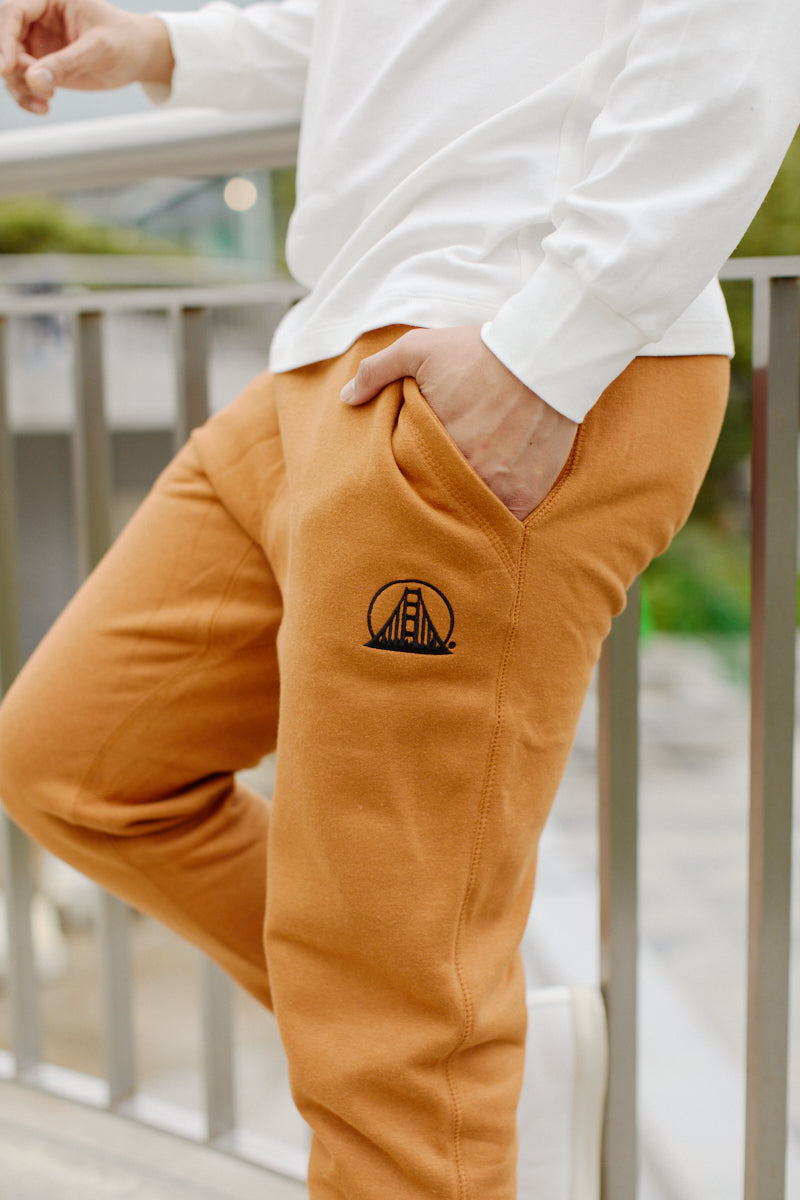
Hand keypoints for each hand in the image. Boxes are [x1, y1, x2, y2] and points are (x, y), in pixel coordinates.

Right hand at [0, 0, 172, 114]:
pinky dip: (27, 97)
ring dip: (20, 87)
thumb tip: (34, 81)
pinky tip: (43, 107)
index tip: (7, 69)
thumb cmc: (124, 41)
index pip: (13, 12)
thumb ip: (67, 63)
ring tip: (46, 100)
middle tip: (38, 88)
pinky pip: (22, 81)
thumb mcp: (99, 49)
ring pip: (11, 64)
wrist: (138, 55)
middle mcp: (38, 18)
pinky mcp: (43, 64)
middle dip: (15, 68)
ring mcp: (37, 42)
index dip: (4, 39)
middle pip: (7, 40)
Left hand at [340, 327, 578, 519]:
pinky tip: (496, 494)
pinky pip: (509, 516)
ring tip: (468, 494)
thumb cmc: (479, 351)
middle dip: (439, 494)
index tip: (414, 472)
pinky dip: (503, 509)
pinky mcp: (529, 493)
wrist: (544, 355)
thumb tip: (346, 397)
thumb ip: (377, 371)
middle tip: (439, 486)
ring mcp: (500, 488)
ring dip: (470, 504)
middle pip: (443, 500)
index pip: (411, 480)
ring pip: (475, 512)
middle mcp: (466, 474)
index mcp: (433, 447)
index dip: (411, 478)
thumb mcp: (420, 349)